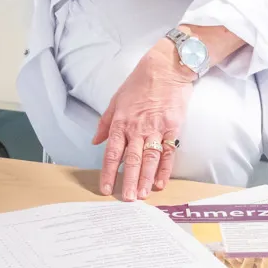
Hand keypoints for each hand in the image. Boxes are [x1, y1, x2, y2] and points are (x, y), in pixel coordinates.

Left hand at [92, 42, 193, 200]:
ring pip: (149, 159)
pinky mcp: (172, 127)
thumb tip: (95, 141)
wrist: (166, 68)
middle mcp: (137, 127)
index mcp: (121, 122)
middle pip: (131, 160)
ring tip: (141, 195)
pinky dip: (165, 168)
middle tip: (126, 199)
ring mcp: (155, 128)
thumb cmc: (140, 82)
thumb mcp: (116, 99)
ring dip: (145, 179)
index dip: (108, 172)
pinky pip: (168, 152)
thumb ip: (105, 122)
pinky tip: (160, 182)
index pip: (112, 152)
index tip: (106, 188)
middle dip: (127, 181)